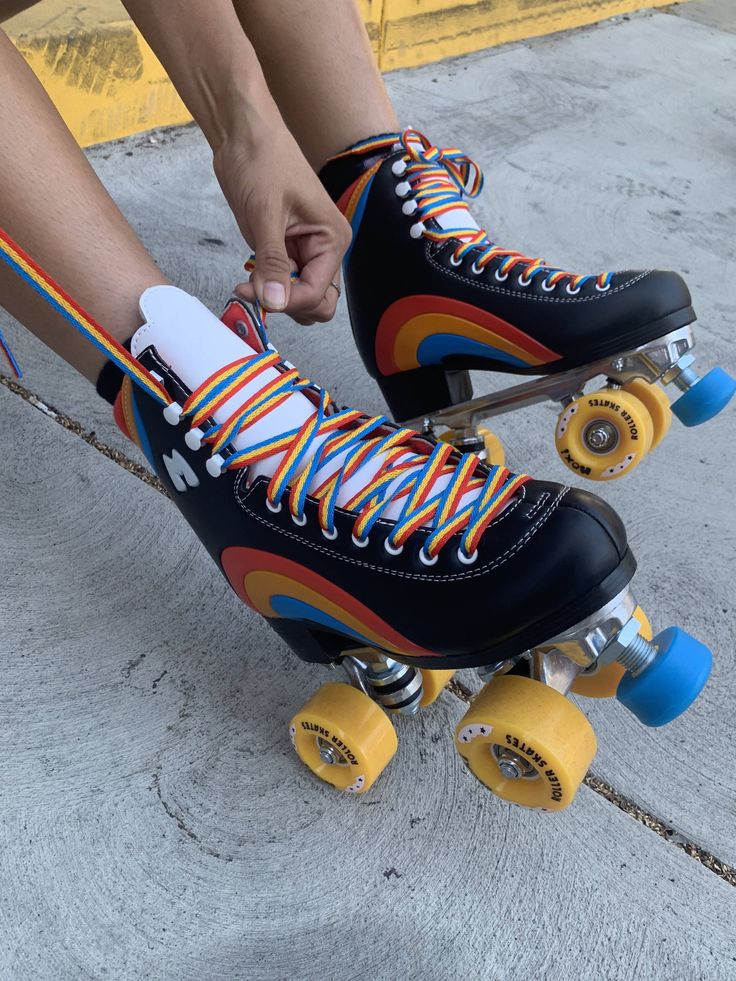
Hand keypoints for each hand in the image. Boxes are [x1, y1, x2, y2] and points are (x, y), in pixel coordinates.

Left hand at [213, 120, 351, 324]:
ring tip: (248, 283)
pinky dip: (265, 287)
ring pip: (298, 297)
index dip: (290, 302)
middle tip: (255, 292)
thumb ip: (272, 262)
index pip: (318, 293)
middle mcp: (323, 249)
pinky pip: (281, 283)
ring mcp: (304, 252)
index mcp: (332, 239)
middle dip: (287, 305)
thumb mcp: (266, 214)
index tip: (259, 296)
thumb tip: (275, 302)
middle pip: (316, 303)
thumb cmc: (263, 160)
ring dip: (275, 298)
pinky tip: (248, 277)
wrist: (244, 136)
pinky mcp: (284, 250)